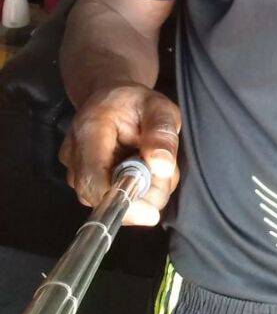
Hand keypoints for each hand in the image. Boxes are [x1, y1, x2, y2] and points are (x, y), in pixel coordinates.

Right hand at [59, 84, 181, 224]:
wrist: (110, 99)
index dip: (120, 201)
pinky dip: (133, 193)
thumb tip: (162, 168)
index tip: (151, 214)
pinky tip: (140, 170)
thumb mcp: (160, 108)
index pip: (93, 178)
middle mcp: (73, 155)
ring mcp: (74, 171)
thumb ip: (162, 133)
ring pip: (109, 201)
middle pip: (101, 197)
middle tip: (166, 171)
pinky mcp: (81, 182)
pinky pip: (110, 199)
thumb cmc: (136, 103)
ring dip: (140, 193)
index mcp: (89, 130)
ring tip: (151, 163)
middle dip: (141, 196)